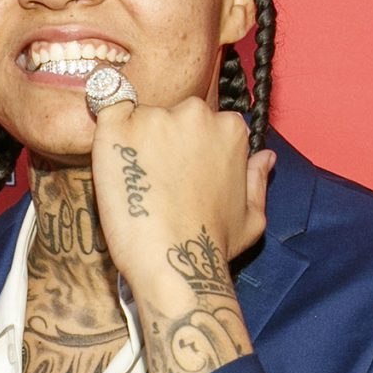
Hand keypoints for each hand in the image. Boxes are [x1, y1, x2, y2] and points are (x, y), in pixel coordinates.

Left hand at [91, 96, 274, 288]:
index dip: (189, 146)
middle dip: (164, 138)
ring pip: (140, 117)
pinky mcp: (118, 126)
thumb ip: (258, 179)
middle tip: (156, 179)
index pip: (205, 121)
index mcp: (230, 128)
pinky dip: (108, 132)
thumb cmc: (212, 244)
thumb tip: (266, 157)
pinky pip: (106, 112)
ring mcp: (155, 117)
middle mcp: (195, 113)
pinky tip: (113, 163)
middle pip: (173, 113)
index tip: (179, 172)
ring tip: (135, 181)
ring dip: (135, 140)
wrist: (172, 260)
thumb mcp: (252, 216)